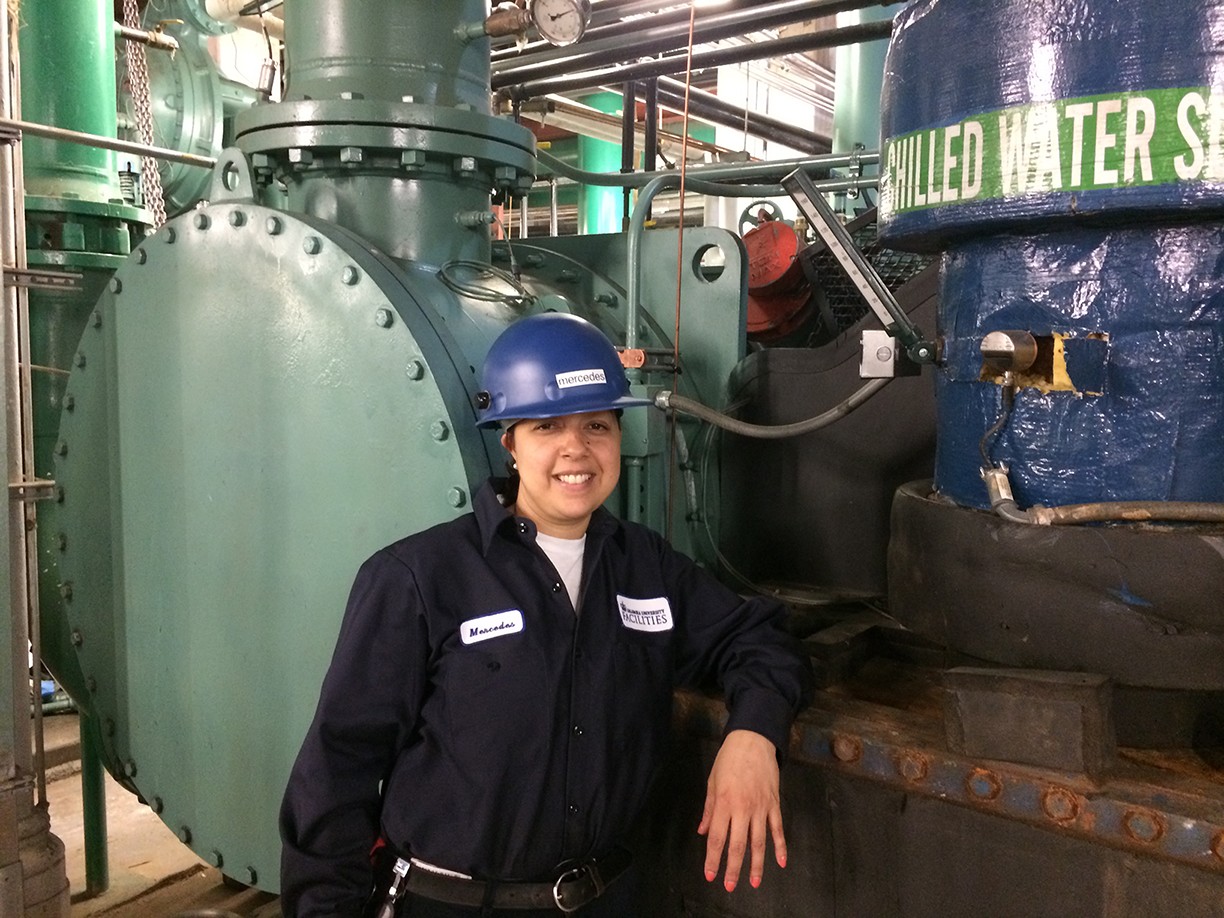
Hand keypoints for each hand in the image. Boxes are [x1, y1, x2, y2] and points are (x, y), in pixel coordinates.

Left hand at [696, 729, 784, 891]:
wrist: (753, 741)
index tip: (710, 874)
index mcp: (724, 803)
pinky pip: (778, 829)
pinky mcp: (774, 804)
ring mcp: (761, 807)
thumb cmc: (729, 760)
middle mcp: (743, 809)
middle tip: (730, 886)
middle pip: (738, 845)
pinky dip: (780, 847)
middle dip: (733, 868)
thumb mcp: (712, 782)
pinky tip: (781, 862)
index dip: (713, 859)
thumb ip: (709, 810)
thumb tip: (703, 831)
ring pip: (759, 842)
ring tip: (755, 882)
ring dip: (757, 864)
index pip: (717, 838)